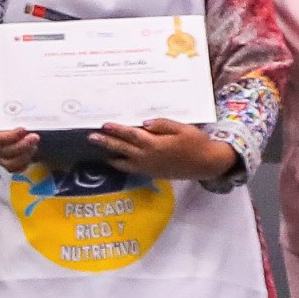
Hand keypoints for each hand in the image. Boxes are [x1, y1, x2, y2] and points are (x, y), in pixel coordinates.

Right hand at [0, 93, 37, 171]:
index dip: (8, 136)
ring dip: (24, 154)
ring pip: (9, 162)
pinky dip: (24, 162)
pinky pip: (14, 167)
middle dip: (21, 145)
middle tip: (34, 137)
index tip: (22, 129)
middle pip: (3, 151)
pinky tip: (31, 151)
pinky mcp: (5, 158)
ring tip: (34, 143)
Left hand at [93, 117, 235, 183]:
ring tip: (100, 150)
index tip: (104, 125)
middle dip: (106, 142)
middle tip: (91, 137)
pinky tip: (116, 160)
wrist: (207, 164)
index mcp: (155, 144)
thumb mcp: (182, 128)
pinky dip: (122, 164)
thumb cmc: (197, 143)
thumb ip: (162, 125)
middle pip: (123, 148)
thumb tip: (144, 123)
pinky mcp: (153, 173)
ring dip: (111, 155)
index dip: (116, 130)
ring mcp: (150, 167)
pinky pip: (132, 169)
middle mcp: (149, 158)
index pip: (131, 135)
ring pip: (125, 162)